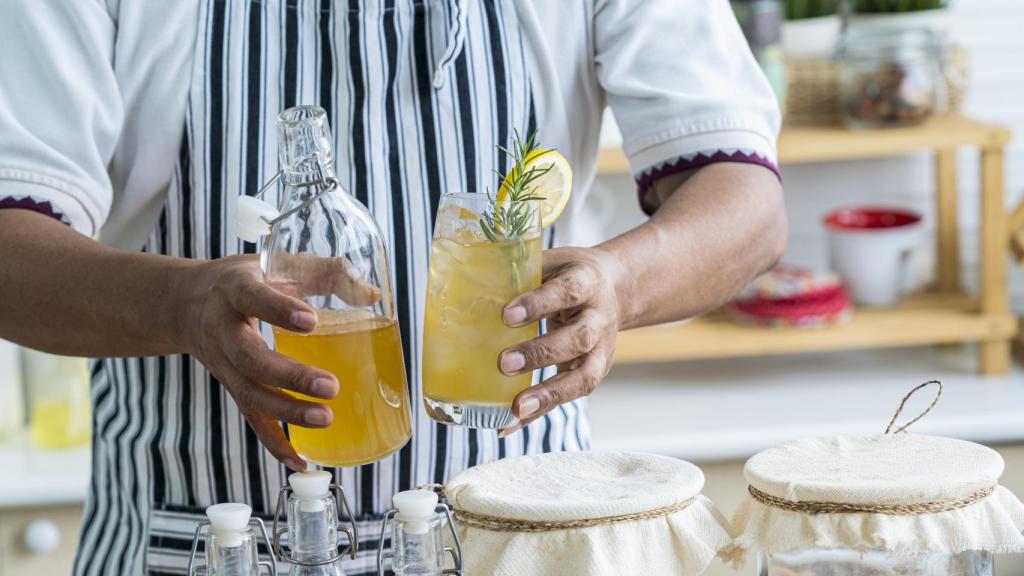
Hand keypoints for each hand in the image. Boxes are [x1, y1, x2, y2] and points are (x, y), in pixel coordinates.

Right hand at [174, 254, 377, 470]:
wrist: (187, 303)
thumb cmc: (246, 279)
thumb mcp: (280, 263)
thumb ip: (328, 272)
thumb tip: (373, 295)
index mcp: (235, 290)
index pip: (254, 298)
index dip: (279, 311)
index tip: (311, 321)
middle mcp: (223, 329)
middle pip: (251, 358)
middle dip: (290, 376)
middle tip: (330, 387)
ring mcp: (224, 363)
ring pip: (249, 394)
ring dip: (287, 412)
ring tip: (326, 419)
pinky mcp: (232, 387)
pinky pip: (250, 418)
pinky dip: (274, 442)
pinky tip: (301, 460)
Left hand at [497, 246, 625, 434]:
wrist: (614, 287)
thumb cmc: (568, 275)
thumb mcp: (551, 264)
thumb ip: (520, 274)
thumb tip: (467, 283)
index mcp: (587, 282)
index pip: (567, 292)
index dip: (540, 304)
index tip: (507, 315)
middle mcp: (599, 318)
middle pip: (578, 339)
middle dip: (542, 354)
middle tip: (504, 363)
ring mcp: (602, 349)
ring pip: (583, 376)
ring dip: (549, 394)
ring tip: (516, 408)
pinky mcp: (594, 372)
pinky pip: (569, 395)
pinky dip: (541, 411)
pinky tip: (512, 423)